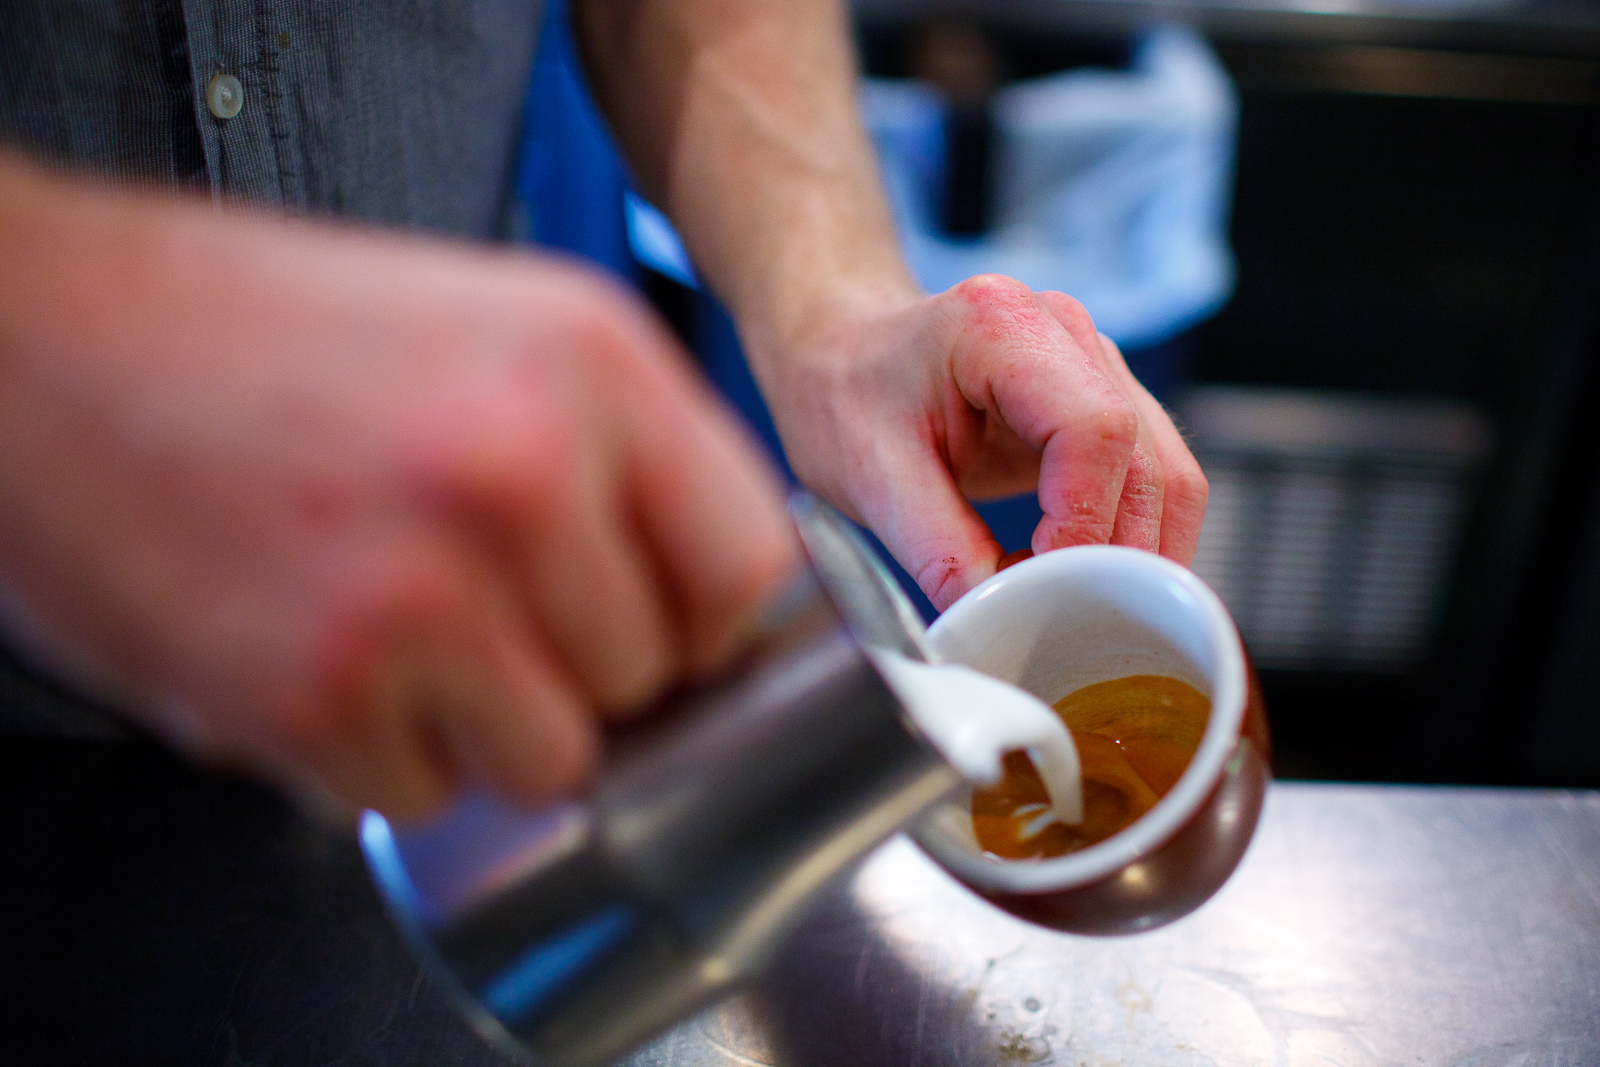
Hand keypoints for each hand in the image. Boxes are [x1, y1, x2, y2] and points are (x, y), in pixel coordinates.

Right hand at [0, 162, 797, 820]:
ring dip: (487, 726)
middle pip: (650, 676)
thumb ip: (621, 453)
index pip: (753, 565)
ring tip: (402, 635)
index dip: (715, 621)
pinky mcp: (315, 693)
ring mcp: (419, 592)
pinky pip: (421, 794)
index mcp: (590, 362)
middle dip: (583, 668)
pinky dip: (379, 755)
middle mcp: (521, 473)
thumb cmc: (260, 331)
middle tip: (488, 611)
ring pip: (551, 758)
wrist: (41, 340)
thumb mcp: (493, 326)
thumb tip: (712, 595)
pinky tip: (322, 654)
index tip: (678, 636)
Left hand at [751, 274, 1207, 610]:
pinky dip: (1134, 540)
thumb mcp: (869, 477)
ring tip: (1075, 606)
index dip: (1085, 523)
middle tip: (1066, 619)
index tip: (1047, 586)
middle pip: (1148, 459)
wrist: (841, 357)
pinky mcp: (1105, 405)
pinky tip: (1082, 578)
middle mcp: (1066, 333)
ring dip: (1139, 555)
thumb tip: (1001, 621)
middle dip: (1118, 555)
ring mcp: (1096, 366)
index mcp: (1000, 325)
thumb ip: (937, 550)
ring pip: (1170, 474)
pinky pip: (1154, 480)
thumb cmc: (845, 395)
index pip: (1095, 431)